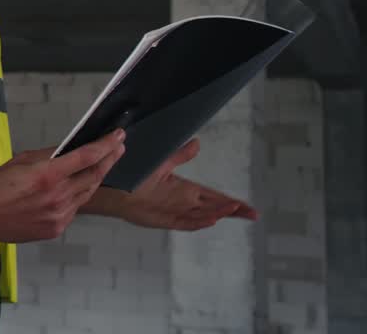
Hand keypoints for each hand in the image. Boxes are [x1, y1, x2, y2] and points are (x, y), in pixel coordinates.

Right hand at [0, 129, 125, 242]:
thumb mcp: (22, 160)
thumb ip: (49, 156)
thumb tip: (70, 151)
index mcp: (48, 175)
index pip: (86, 157)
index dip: (106, 145)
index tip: (118, 136)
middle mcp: (59, 196)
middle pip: (94, 176)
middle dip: (109, 159)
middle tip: (119, 148)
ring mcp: (60, 215)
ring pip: (87, 194)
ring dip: (95, 178)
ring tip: (101, 166)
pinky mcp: (57, 229)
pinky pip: (74, 209)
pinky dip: (77, 197)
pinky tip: (74, 189)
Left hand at [98, 139, 257, 229]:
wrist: (114, 188)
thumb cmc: (136, 176)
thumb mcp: (162, 163)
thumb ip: (180, 155)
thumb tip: (197, 143)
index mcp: (186, 190)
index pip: (214, 196)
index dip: (231, 202)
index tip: (248, 208)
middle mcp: (183, 202)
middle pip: (214, 208)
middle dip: (232, 211)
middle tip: (252, 214)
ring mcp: (175, 212)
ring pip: (202, 216)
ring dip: (218, 213)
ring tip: (233, 210)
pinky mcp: (164, 220)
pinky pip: (185, 222)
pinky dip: (198, 222)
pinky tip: (210, 219)